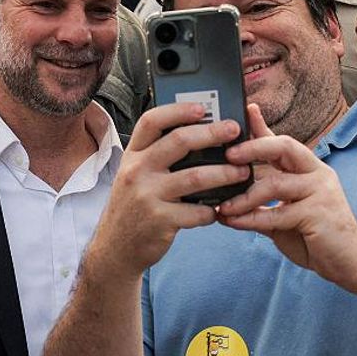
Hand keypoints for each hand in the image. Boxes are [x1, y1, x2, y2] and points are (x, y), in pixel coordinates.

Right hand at [84, 103, 250, 281]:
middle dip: (212, 133)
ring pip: (195, 177)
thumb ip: (156, 155)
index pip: (152, 121)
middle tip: (235, 130)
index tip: (202, 108)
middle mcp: (137, 171)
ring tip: (242, 172)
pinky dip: (213, 210)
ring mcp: (148, 196)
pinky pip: (197, 212)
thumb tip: (197, 134)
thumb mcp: (134, 174)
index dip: (178, 110)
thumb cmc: (133, 205)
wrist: (115, 247)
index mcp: (133, 155)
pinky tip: (220, 209)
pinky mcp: (160, 221)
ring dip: (224, 173)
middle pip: (179, 141)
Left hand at [217, 105, 356, 284]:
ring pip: (275, 184)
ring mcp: (320, 191)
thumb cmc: (314, 235)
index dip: (262, 126)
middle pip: (284, 147)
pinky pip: (278, 214)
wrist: (349, 261)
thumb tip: (226, 196)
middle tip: (229, 155)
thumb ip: (262, 201)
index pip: (281, 142)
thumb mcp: (284, 212)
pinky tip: (234, 222)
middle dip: (253, 148)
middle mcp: (316, 173)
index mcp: (308, 169)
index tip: (247, 109)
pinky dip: (252, 219)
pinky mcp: (318, 213)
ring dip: (245, 197)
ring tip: (225, 207)